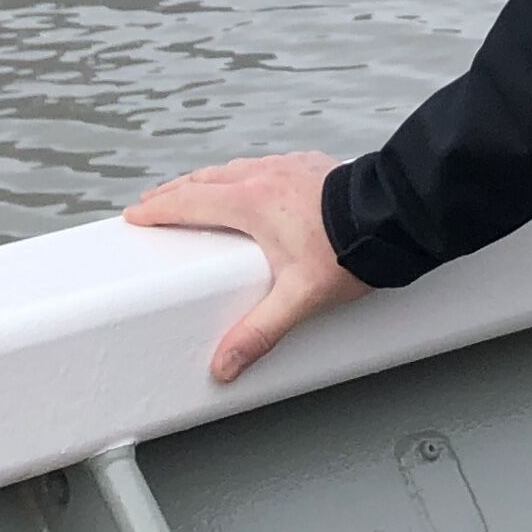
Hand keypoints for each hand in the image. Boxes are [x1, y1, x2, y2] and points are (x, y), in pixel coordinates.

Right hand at [123, 152, 371, 383]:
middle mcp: (264, 176)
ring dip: (209, 180)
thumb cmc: (349, 252)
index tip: (135, 215)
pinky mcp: (310, 165)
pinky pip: (264, 165)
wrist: (396, 215)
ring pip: (234, 168)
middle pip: (205, 180)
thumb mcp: (300, 298)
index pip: (189, 202)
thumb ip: (259, 332)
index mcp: (250, 202)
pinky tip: (253, 185)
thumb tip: (223, 366)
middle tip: (155, 203)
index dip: (158, 209)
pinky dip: (244, 174)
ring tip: (197, 193)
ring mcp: (288, 166)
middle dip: (175, 191)